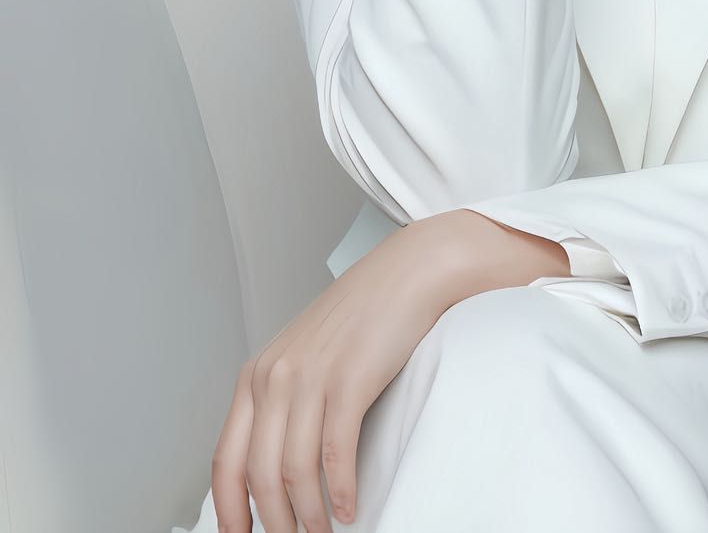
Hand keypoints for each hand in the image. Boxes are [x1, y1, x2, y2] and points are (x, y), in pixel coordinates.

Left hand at [210, 214, 460, 532]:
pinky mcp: (349, 380)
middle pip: (258, 474)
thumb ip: (282, 399)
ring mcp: (311, 377)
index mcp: (257, 374)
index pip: (226, 460)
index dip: (228, 510)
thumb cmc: (362, 315)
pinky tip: (348, 507)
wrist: (409, 273)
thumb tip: (274, 465)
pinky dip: (339, 491)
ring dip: (308, 515)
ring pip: (294, 471)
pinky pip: (335, 454)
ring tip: (322, 531)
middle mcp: (275, 376)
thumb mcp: (305, 354)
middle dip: (273, 522)